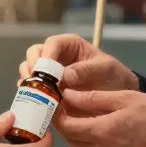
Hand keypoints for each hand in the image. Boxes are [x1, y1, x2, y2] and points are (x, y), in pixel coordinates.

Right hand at [19, 34, 137, 92]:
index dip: (47, 55)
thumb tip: (66, 76)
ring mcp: (49, 74)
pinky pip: (32, 89)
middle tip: (36, 82)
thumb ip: (87, 70)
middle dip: (32, 66)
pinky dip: (30, 94)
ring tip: (35, 93)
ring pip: (29, 70)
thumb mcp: (106, 70)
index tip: (45, 69)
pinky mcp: (47, 90)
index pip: (53, 44)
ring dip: (28, 81)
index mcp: (70, 46)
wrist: (117, 97)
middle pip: (34, 54)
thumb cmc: (113, 77)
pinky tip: (35, 102)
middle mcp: (56, 57)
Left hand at [52, 90, 145, 146]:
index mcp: (102, 132)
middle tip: (69, 108)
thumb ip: (94, 98)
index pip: (66, 126)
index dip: (58, 114)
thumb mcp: (126, 98)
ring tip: (88, 118)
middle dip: (66, 125)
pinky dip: (96, 144)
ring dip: (81, 135)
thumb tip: (67, 95)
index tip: (57, 102)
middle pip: (72, 139)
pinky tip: (106, 132)